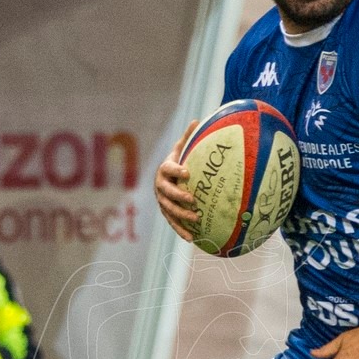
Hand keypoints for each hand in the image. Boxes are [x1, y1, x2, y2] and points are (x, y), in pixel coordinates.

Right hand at [155, 126, 199, 240]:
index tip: (187, 172)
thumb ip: (188, 137)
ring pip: (169, 210)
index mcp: (164, 170)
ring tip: (196, 219)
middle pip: (167, 193)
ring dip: (181, 216)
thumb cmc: (177, 161)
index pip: (169, 169)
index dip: (177, 170)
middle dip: (179, 197)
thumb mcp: (180, 149)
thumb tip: (198, 120)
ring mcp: (162, 201)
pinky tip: (191, 238)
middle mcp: (160, 186)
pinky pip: (172, 222)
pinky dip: (180, 230)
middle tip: (192, 200)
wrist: (164, 177)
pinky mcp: (166, 212)